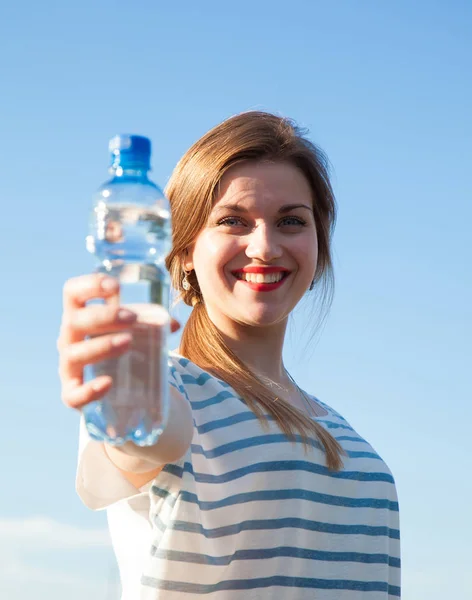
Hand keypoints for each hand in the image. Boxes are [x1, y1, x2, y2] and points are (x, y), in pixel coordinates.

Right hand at [57, 273, 179, 409]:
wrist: (112, 387)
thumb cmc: (119, 346)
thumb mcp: (132, 330)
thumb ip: (152, 323)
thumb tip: (173, 324)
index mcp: (80, 315)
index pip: (73, 292)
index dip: (90, 284)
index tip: (116, 286)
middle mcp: (69, 338)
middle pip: (74, 321)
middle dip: (104, 316)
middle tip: (132, 318)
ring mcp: (68, 367)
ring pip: (74, 354)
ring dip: (101, 346)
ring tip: (128, 342)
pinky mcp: (72, 394)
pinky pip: (73, 395)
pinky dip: (90, 389)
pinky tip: (108, 383)